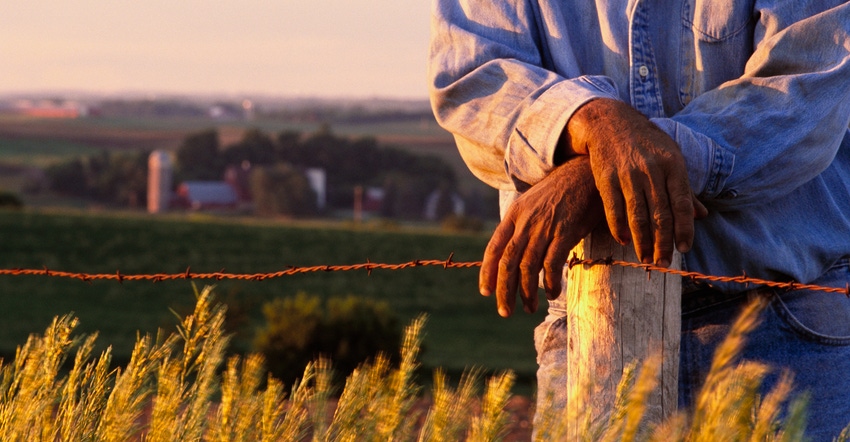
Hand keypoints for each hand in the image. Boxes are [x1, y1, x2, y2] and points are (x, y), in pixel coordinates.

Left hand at [480, 157, 603, 316]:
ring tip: (528, 308)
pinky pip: (552, 263)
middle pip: (508, 263)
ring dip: (527, 292)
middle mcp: (525, 222)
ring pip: (528, 267)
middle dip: (504, 290)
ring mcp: (544, 227)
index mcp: (514, 214)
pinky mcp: (564, 232)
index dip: (487, 272)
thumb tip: (515, 250)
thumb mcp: (532, 202)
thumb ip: (522, 224)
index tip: (485, 292)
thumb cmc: (561, 190)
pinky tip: (552, 293)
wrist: (584, 172)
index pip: (494, 248)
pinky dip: (551, 282)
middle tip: (504, 311)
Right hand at [564, 98, 706, 266]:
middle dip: (663, 242)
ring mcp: (627, 174)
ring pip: (637, 215)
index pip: (682, 203)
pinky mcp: (606, 177)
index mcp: (673, 164)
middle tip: (663, 263)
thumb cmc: (646, 143)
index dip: (684, 229)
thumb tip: (702, 215)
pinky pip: (614, 209)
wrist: (610, 123)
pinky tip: (623, 240)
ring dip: (641, 241)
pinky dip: (618, 227)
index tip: (683, 249)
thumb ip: (685, 188)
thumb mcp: (671, 157)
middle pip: (660, 214)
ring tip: (645, 259)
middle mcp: (651, 170)